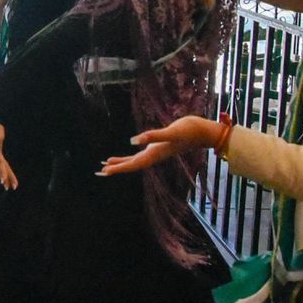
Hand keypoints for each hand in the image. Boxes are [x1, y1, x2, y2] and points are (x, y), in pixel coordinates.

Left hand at [99, 115, 213, 174]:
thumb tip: (133, 141)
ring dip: (119, 164)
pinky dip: (127, 157)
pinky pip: (138, 156)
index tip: (105, 172)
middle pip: (131, 166)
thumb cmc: (189, 130)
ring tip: (104, 167)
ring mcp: (155, 153)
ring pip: (133, 162)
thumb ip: (153, 136)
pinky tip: (120, 157)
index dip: (119, 167)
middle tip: (99, 173)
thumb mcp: (171, 131)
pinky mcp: (156, 147)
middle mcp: (153, 156)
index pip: (134, 164)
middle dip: (115, 169)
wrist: (203, 132)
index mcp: (155, 154)